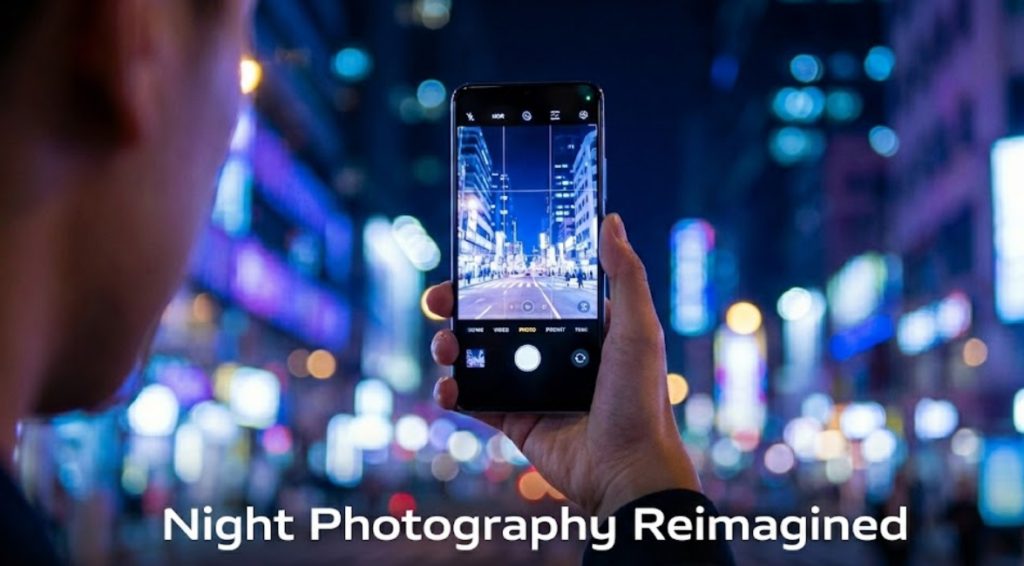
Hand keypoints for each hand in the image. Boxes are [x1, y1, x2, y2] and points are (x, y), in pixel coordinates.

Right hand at [426, 213, 700, 518]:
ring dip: (451, 346)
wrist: (628, 473)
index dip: (501, 274)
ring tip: (444, 346)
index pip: (534, 289)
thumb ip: (625, 276)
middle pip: (496, 319)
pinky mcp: (516, 419)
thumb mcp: (638, 330)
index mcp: (582, 327)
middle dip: (462, 307)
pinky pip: (476, 400)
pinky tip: (448, 387)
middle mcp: (554, 353)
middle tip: (440, 300)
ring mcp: (532, 386)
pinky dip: (454, 391)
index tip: (474, 262)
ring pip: (479, 356)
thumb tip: (612, 221)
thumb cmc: (641, 400)